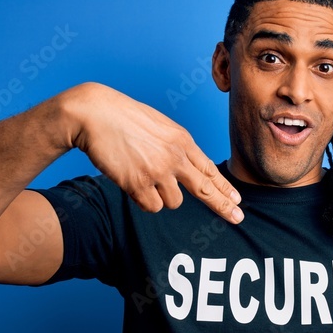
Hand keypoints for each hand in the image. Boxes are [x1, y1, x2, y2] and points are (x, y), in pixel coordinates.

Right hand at [65, 82, 242, 222]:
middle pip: (205, 189)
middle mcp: (174, 157)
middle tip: (237, 218)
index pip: (208, 169)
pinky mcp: (138, 183)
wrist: (94, 114)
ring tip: (143, 177)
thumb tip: (186, 168)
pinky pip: (151, 206)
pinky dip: (143, 200)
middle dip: (223, 206)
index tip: (237, 200)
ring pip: (173, 202)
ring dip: (161, 197)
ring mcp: (158, 171)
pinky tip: (132, 183)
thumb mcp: (159, 126)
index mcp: (181, 140)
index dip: (224, 187)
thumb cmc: (123, 117)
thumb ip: (175, 147)